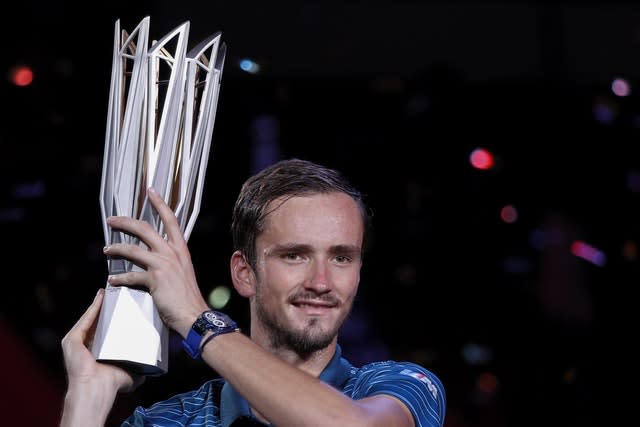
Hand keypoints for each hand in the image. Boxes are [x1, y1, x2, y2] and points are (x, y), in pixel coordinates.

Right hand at [61, 288, 141, 392]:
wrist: (97, 389)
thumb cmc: (112, 384)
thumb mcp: (130, 372)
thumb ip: (139, 368)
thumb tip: (153, 367)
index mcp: (97, 351)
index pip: (106, 329)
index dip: (115, 317)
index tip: (125, 304)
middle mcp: (85, 345)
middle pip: (97, 321)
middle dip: (107, 307)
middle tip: (118, 292)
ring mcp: (76, 342)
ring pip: (90, 318)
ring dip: (99, 304)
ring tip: (109, 291)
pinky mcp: (72, 340)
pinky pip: (86, 319)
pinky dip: (93, 308)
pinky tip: (102, 297)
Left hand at [103, 187, 209, 336]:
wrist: (194, 314)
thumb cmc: (188, 298)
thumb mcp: (183, 272)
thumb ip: (171, 262)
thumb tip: (155, 260)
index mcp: (181, 249)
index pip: (170, 220)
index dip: (160, 204)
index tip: (151, 192)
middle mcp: (172, 253)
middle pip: (145, 229)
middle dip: (125, 222)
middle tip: (112, 220)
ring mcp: (163, 265)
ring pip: (133, 249)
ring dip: (116, 248)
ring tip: (107, 250)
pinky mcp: (154, 279)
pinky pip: (131, 275)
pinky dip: (119, 277)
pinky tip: (113, 279)